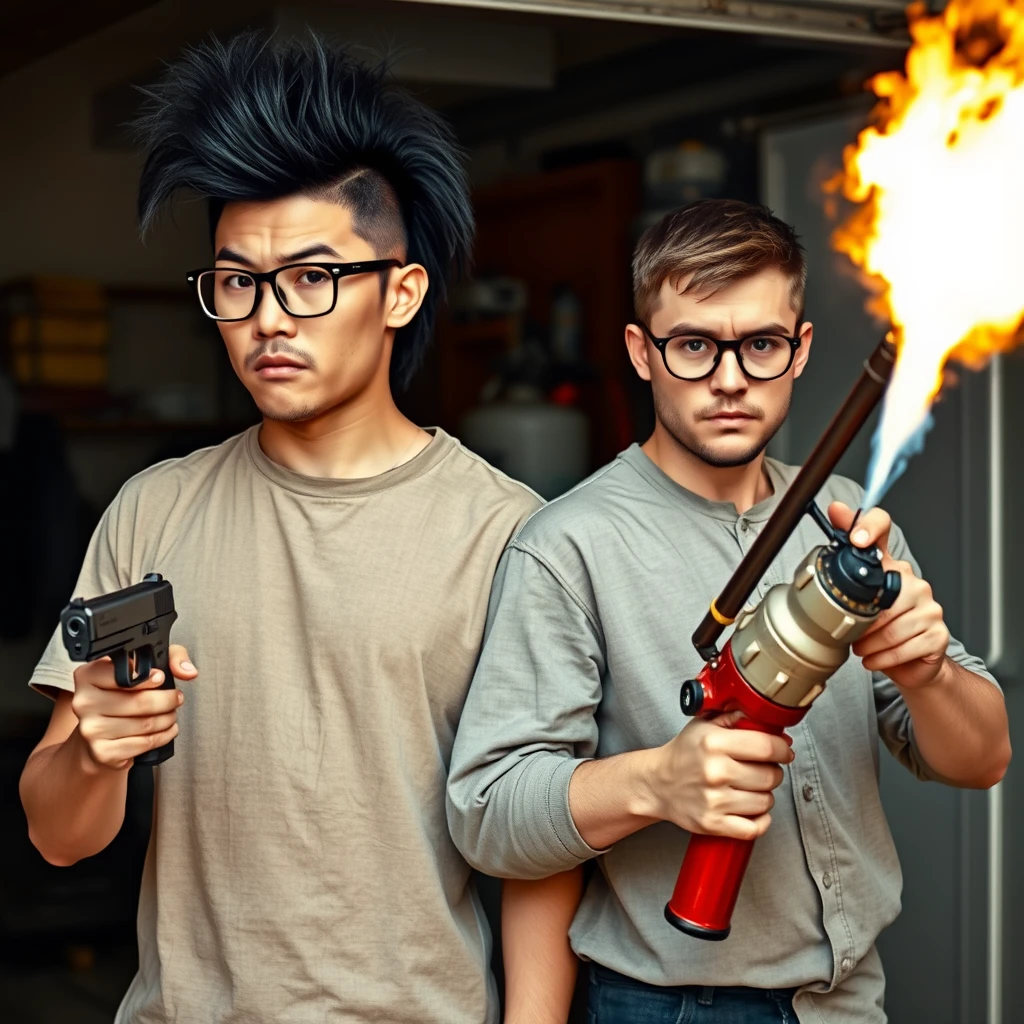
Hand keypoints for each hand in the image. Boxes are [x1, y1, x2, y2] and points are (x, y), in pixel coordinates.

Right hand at [70, 645, 197, 769]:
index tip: (161, 678)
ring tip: (171, 714)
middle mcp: (83, 702)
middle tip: (176, 698)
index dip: (147, 677)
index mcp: (88, 675)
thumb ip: (171, 657)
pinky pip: (143, 744)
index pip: (121, 674)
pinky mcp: (102, 751)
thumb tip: (188, 671)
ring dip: (167, 719)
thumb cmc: (123, 696)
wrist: (99, 735)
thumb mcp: (145, 665)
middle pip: (139, 701)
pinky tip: (167, 730)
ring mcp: (91, 729)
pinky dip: (162, 736)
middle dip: (167, 700)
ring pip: (144, 724)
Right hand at [644, 712, 793, 840]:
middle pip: (770, 776)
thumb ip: (734, 715)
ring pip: (765, 802)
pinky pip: (754, 828)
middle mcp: (714, 772)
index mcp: (713, 743)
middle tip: (762, 769)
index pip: (767, 747)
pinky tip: (752, 810)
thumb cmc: (683, 754)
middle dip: (773, 772)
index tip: (784, 751)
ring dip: (764, 795)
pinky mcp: (713, 824)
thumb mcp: (703, 724)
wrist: (657, 783)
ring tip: (750, 787)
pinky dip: (760, 821)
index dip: (783, 749)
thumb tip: (768, 720)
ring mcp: (714, 800)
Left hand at [829, 501, 949, 689]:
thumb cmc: (881, 629)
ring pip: (890, 628)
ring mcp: (929, 607)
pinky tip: (874, 658)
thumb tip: (832, 517)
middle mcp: (913, 582)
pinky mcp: (938, 634)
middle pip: (880, 599)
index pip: (883, 529)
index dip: (870, 526)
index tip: (857, 537)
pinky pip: (903, 647)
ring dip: (869, 644)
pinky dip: (882, 658)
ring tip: (862, 648)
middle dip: (860, 623)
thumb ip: (843, 568)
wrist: (909, 663)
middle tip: (852, 633)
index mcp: (890, 568)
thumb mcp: (857, 600)